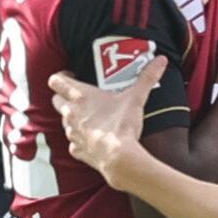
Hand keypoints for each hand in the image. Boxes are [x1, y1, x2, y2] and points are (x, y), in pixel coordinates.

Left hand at [51, 56, 165, 187]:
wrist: (118, 157)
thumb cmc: (121, 125)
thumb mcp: (136, 98)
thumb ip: (147, 77)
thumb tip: (161, 60)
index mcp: (80, 97)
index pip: (56, 81)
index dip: (61, 77)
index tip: (72, 77)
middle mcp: (71, 114)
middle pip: (56, 101)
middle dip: (64, 97)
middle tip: (81, 97)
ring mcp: (72, 133)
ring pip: (64, 122)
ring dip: (73, 118)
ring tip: (91, 117)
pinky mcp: (77, 150)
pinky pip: (74, 143)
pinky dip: (80, 140)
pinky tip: (93, 139)